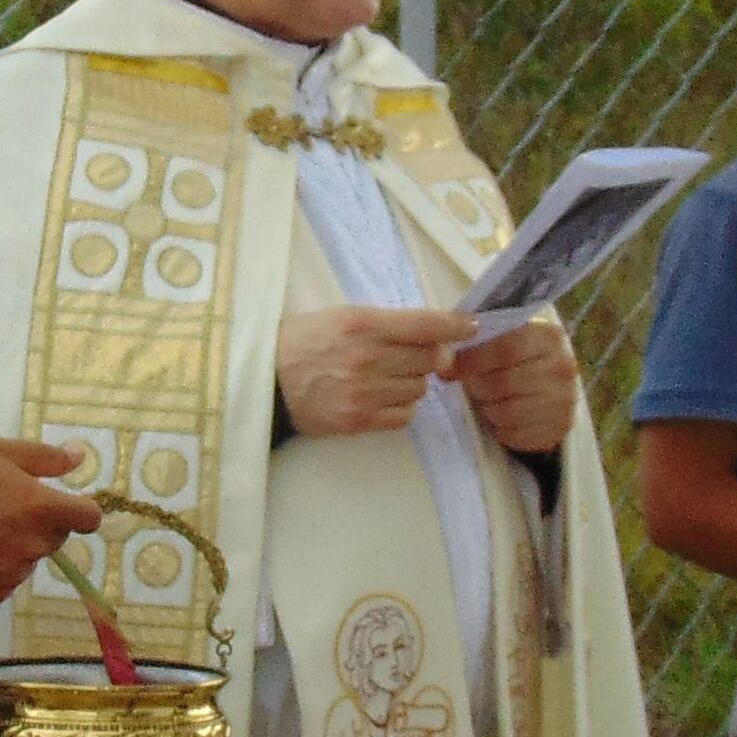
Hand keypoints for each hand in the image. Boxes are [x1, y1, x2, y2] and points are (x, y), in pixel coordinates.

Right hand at [0, 396, 102, 607]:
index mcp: (42, 508)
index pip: (89, 517)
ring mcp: (14, 574)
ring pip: (28, 558)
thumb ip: (45, 457)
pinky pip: (5, 580)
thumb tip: (80, 457)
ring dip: (15, 546)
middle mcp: (35, 546)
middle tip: (2, 509)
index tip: (61, 503)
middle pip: (55, 536)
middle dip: (38, 523)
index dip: (79, 509)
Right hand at [276, 303, 472, 438]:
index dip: (455, 325)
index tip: (471, 326)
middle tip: (408, 356)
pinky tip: (380, 398)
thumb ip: (387, 324)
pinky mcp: (359, 420)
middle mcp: (367, 357)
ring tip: (384, 378)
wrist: (266, 382)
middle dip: (428, 357)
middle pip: (429, 359)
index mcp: (362, 323)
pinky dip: (400, 407)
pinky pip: (405, 416)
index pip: (425, 324)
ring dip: (411, 383)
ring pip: (419, 389)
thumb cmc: (304, 342)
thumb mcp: (342, 316)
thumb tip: (435, 338)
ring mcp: (364, 392)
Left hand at [445, 316, 575, 455]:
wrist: (548, 387)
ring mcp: (565, 399)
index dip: (475, 359)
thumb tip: (445, 366)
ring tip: (487, 402)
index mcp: (548, 336)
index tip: (456, 367)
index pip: (508, 347)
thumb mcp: (501, 343)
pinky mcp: (560, 427)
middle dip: (478, 387)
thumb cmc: (517, 360)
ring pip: (509, 412)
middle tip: (472, 387)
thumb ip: (475, 348)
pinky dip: (501, 429)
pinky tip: (501, 419)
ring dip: (488, 409)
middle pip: (505, 382)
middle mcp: (563, 366)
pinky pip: (517, 434)